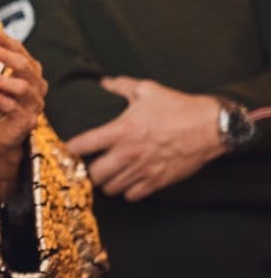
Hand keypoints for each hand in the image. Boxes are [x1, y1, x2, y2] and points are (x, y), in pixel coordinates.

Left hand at [0, 31, 47, 200]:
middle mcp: (36, 85)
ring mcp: (34, 104)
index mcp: (29, 72)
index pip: (21, 51)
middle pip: (24, 65)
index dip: (6, 41)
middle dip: (2, 55)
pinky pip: (13, 107)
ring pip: (21, 87)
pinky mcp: (27, 121)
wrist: (0, 137)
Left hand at [67, 77, 223, 201]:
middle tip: (88, 166)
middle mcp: (128, 153)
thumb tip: (103, 82)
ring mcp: (143, 170)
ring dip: (106, 183)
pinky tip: (127, 182)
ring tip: (107, 175)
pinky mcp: (158, 181)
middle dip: (87, 171)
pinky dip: (126, 191)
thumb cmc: (177, 106)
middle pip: (94, 174)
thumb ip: (121, 86)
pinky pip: (132, 196)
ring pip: (111, 189)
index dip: (69, 148)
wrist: (211, 127)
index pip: (83, 145)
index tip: (66, 149)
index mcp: (121, 130)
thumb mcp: (147, 90)